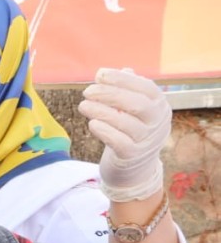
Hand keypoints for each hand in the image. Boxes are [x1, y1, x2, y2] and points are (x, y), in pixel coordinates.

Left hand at [79, 68, 170, 201]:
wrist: (134, 170)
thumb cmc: (130, 132)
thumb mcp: (132, 110)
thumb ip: (124, 91)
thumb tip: (108, 73)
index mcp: (159, 105)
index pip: (145, 87)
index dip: (122, 79)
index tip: (100, 74)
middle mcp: (158, 122)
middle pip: (137, 104)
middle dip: (110, 94)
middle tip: (87, 91)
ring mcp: (147, 140)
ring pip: (126, 122)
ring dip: (101, 111)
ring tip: (83, 105)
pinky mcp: (133, 156)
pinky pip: (119, 142)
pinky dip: (105, 131)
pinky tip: (92, 123)